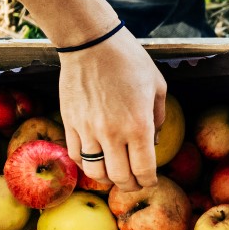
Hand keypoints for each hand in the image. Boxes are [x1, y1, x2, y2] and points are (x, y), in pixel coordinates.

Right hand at [57, 27, 166, 191]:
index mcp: (139, 126)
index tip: (150, 180)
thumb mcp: (157, 87)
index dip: (148, 181)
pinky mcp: (70, 124)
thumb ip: (159, 118)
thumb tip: (154, 142)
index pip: (144, 170)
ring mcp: (88, 131)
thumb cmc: (129, 61)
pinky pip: (77, 156)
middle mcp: (113, 134)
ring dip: (107, 179)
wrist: (91, 44)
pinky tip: (95, 159)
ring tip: (114, 175)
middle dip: (130, 186)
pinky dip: (87, 164)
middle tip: (134, 183)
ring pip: (95, 173)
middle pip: (120, 178)